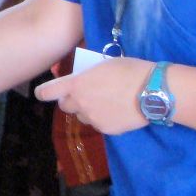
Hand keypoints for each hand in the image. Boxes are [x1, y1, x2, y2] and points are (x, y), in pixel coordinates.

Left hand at [34, 57, 154, 134]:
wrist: (152, 90)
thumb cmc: (129, 70)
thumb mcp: (103, 66)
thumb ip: (87, 76)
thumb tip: (82, 81)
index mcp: (76, 84)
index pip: (47, 92)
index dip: (43, 92)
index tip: (43, 93)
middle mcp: (80, 103)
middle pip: (65, 106)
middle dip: (71, 100)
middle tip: (85, 94)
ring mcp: (93, 118)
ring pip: (83, 116)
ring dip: (87, 110)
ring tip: (105, 102)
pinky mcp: (106, 130)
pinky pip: (98, 124)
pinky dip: (103, 119)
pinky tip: (117, 111)